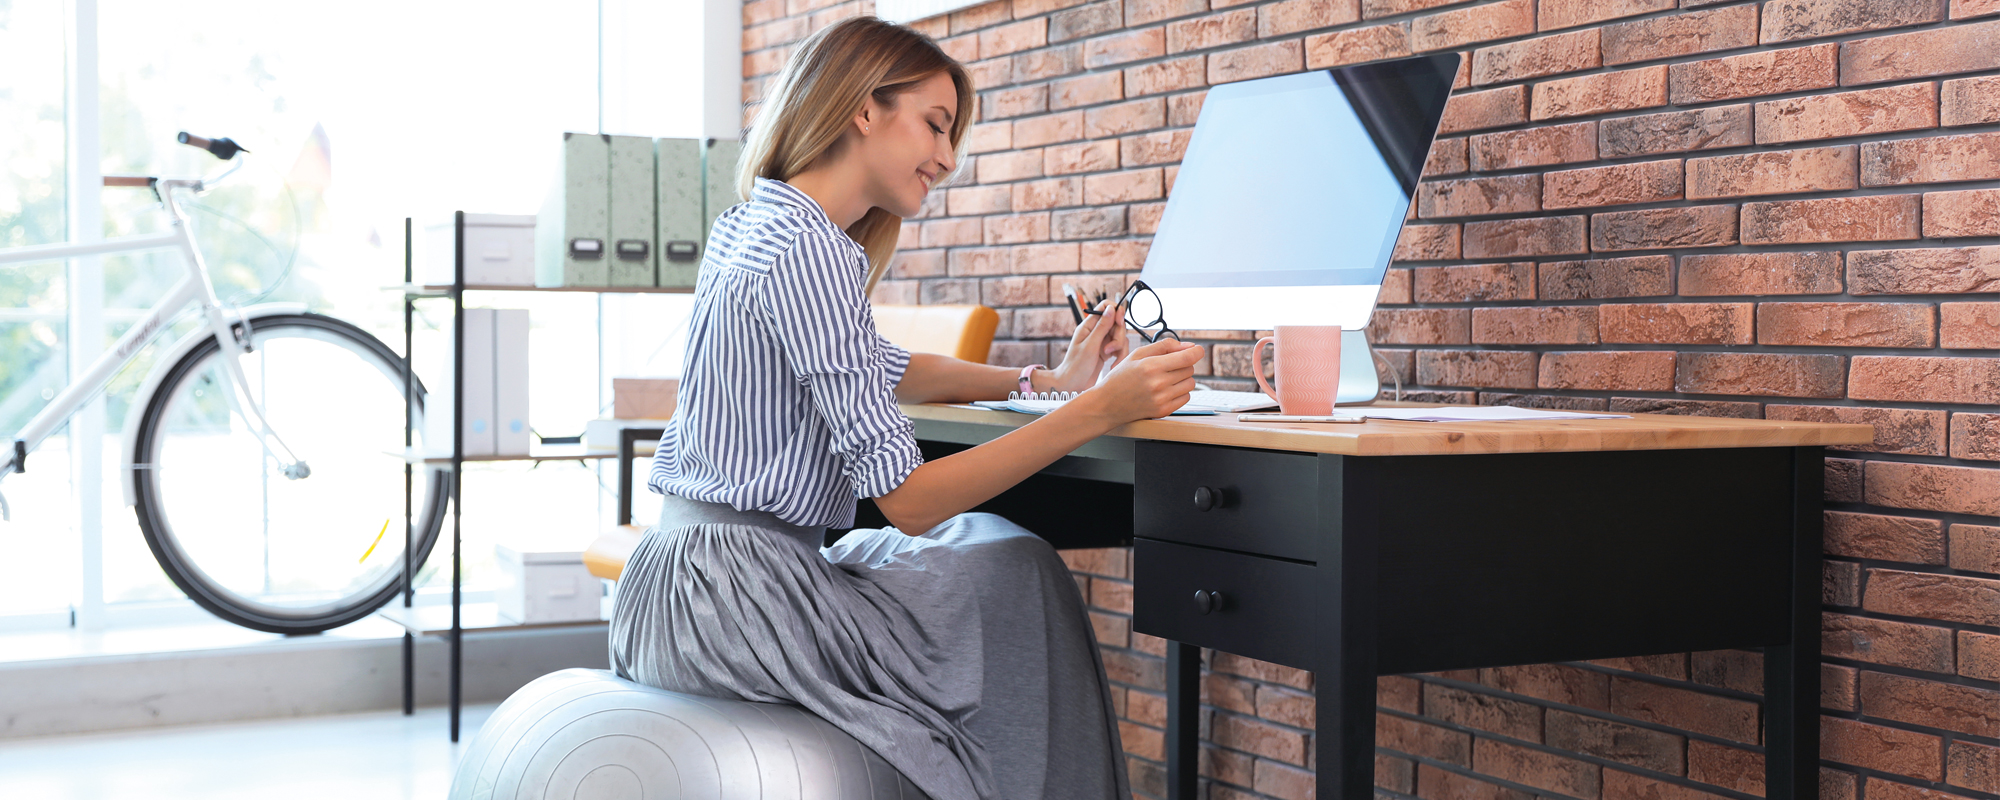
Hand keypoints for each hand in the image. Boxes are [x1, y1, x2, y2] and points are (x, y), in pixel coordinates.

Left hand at [1046, 298, 1127, 391]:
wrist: (1071, 386)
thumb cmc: (1075, 367)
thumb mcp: (1090, 345)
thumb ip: (1102, 327)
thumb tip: (1111, 308)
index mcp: (1088, 326)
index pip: (1106, 307)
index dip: (1116, 311)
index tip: (1119, 321)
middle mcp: (1096, 331)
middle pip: (1117, 323)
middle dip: (1118, 337)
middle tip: (1110, 349)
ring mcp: (1102, 342)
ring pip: (1121, 337)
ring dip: (1119, 349)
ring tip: (1111, 360)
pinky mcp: (1107, 352)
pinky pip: (1120, 349)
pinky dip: (1120, 356)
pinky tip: (1113, 365)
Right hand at [1080, 338, 1204, 422]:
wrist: (1107, 404)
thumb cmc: (1121, 377)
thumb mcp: (1137, 354)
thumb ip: (1164, 346)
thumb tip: (1189, 346)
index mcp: (1151, 366)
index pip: (1187, 357)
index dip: (1197, 352)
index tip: (1198, 350)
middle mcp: (1158, 384)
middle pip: (1190, 369)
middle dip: (1183, 364)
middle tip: (1167, 366)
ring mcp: (1162, 399)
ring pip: (1190, 383)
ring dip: (1182, 379)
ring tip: (1165, 379)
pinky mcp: (1164, 411)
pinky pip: (1186, 397)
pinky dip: (1180, 392)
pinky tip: (1165, 390)